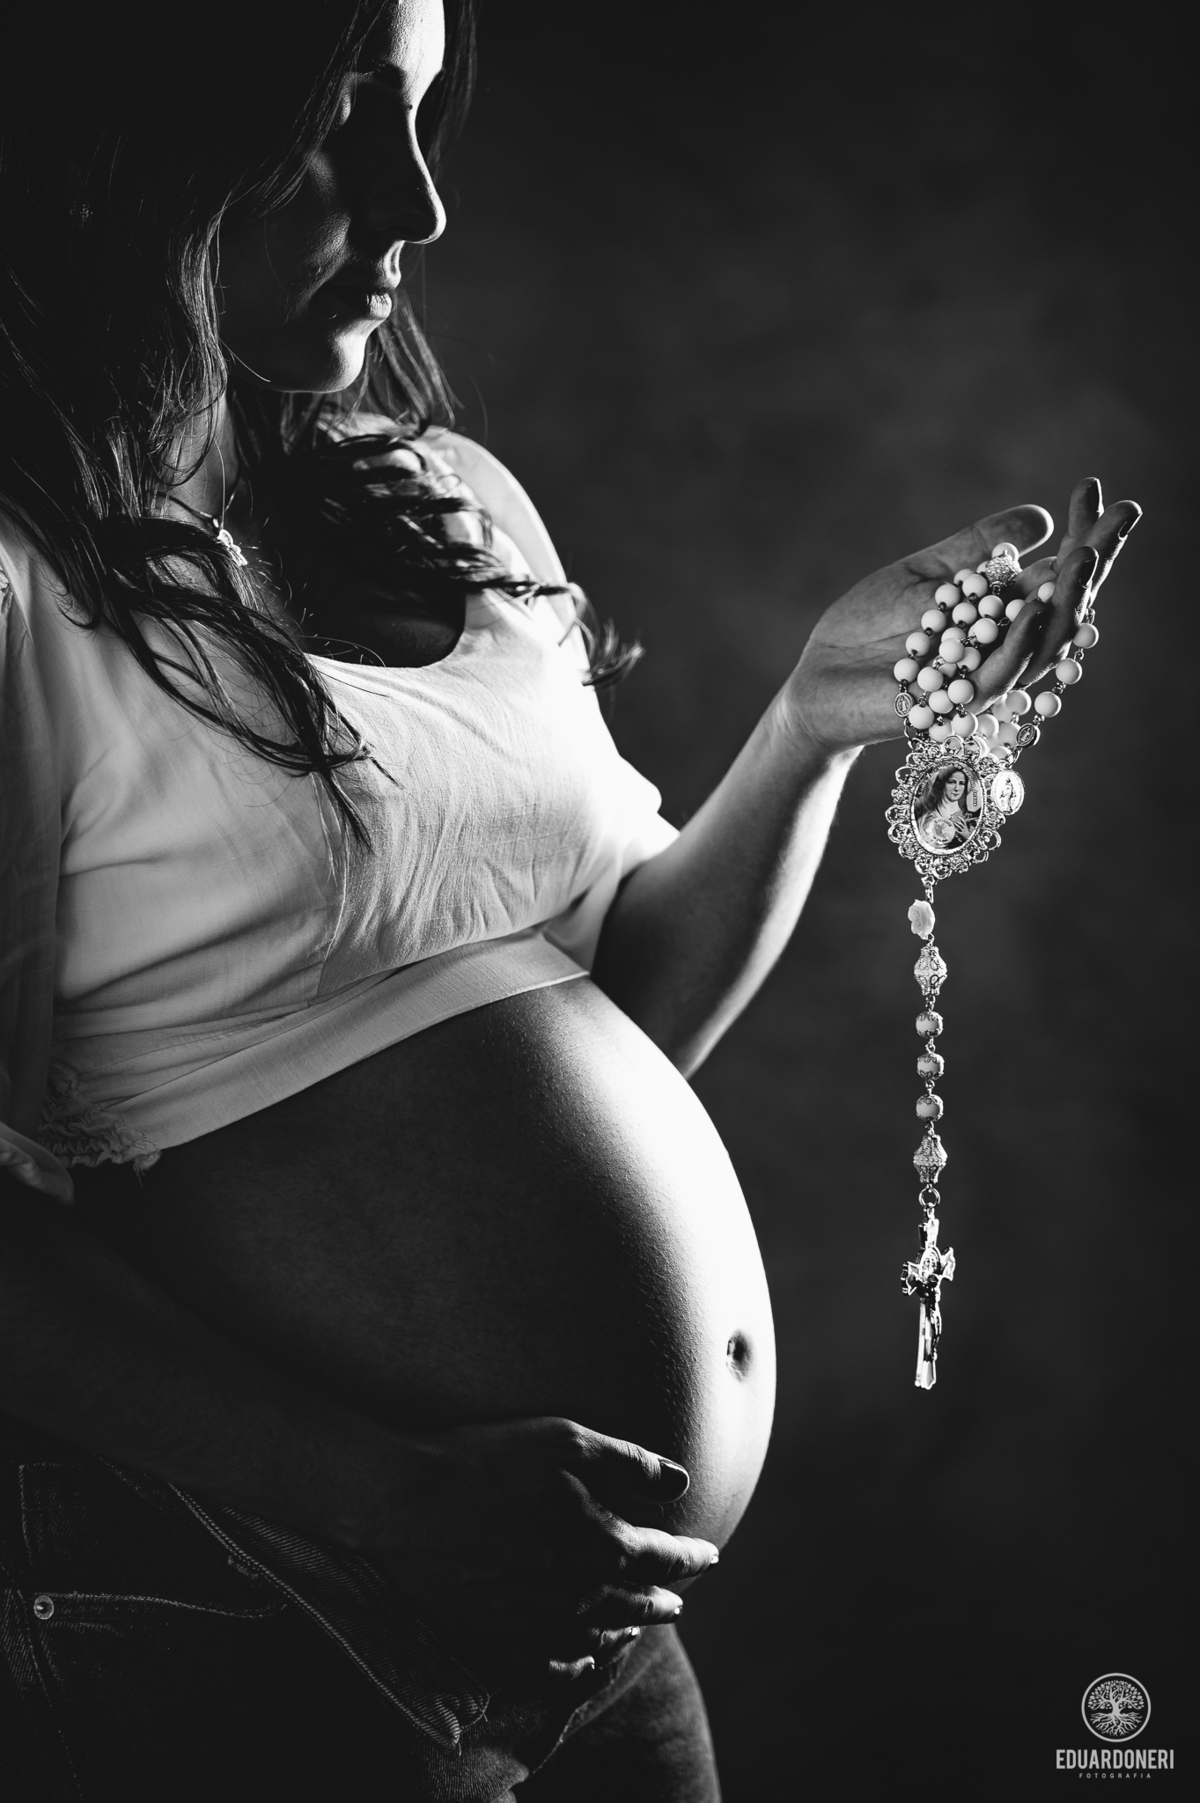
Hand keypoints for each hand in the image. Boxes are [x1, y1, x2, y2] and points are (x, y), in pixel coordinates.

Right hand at [367, 1416, 717, 1684]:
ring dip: (627, 1631)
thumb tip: (681, 1481)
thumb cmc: (487, 1460)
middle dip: (664, 1598)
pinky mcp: (499, 1640)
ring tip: (639, 1625)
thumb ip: (629, 1463)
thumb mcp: (565, 1439)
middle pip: (638, 1604)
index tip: (709, 1554)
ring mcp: (538, 1624)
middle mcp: (578, 1596)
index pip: (664, 1558)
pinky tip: (584, 1661)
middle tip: (679, 1596)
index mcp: (602, 1546)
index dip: (691, 1556)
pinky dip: (579, 1666)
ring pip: (600, 1639)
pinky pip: (553, 1667)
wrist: (405, 1502)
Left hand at [778, 478, 1140, 755]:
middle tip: (1122, 515)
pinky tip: (1034, 605)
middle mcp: (1005, 648)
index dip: (1083, 535)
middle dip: (1095, 561)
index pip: (1057, 574)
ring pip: (1044, 644)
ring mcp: (986, 678)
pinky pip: (999, 675)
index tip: (1095, 488)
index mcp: (1003, 615)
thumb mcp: (926, 574)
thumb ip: (978, 549)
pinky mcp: (957, 705)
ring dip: (1068, 598)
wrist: (820, 672)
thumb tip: (1041, 517)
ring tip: (1085, 554)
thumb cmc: (869, 626)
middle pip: (1066, 608)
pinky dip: (1019, 642)